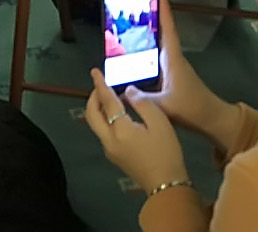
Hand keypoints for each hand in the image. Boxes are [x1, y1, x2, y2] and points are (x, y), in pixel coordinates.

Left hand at [82, 76, 189, 193]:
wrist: (166, 184)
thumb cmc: (166, 151)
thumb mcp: (160, 122)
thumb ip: (142, 103)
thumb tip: (128, 91)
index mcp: (120, 130)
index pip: (106, 102)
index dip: (100, 85)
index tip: (94, 72)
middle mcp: (109, 140)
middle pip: (91, 115)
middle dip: (93, 97)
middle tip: (101, 85)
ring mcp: (110, 150)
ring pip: (96, 125)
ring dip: (99, 109)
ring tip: (111, 97)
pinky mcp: (115, 157)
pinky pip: (104, 132)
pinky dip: (106, 119)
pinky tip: (119, 114)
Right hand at [139, 0, 236, 142]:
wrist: (209, 119)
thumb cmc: (191, 107)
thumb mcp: (164, 104)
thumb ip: (141, 98)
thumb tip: (119, 91)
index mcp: (173, 59)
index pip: (168, 29)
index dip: (163, 10)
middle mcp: (172, 59)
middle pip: (161, 32)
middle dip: (151, 17)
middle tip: (135, 2)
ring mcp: (172, 68)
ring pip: (157, 45)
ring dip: (147, 34)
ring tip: (128, 24)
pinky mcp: (170, 77)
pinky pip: (154, 59)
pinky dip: (144, 52)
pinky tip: (130, 56)